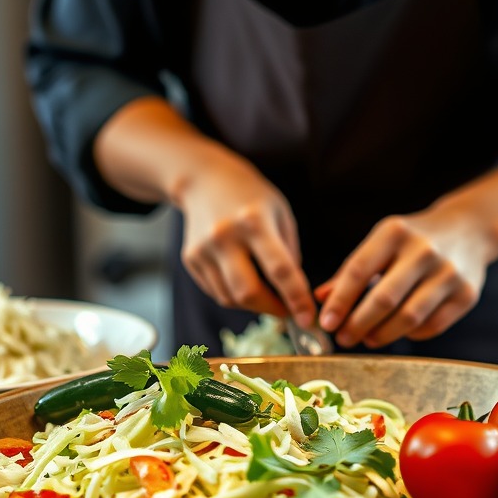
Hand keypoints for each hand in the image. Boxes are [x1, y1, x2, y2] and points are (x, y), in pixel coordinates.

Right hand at [175, 149, 315, 327]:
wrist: (204, 179)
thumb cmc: (251, 196)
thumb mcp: (280, 212)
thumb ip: (289, 251)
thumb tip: (292, 293)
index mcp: (254, 221)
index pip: (279, 269)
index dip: (296, 298)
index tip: (308, 318)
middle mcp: (224, 236)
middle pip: (248, 292)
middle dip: (272, 310)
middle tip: (288, 312)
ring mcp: (203, 248)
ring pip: (229, 298)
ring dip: (253, 305)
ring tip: (267, 295)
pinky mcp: (190, 258)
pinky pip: (216, 291)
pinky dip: (234, 296)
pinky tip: (244, 281)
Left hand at [315, 209, 494, 348]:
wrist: (468, 230)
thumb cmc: (412, 240)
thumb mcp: (381, 242)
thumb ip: (351, 270)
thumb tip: (320, 298)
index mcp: (394, 232)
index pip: (359, 270)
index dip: (340, 300)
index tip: (326, 322)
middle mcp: (423, 250)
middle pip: (384, 299)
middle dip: (358, 324)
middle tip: (343, 338)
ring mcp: (448, 272)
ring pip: (409, 317)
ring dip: (382, 334)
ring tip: (367, 339)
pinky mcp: (467, 294)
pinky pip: (432, 326)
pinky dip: (410, 334)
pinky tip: (398, 331)